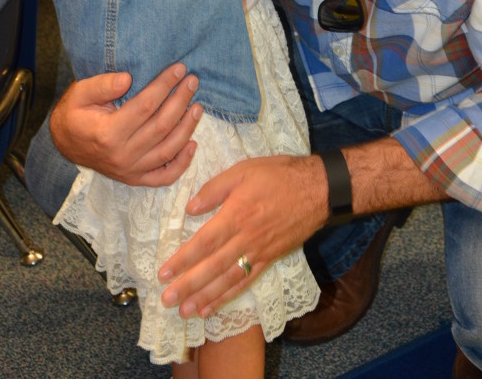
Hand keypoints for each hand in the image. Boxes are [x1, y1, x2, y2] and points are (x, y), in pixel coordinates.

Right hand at [49, 63, 202, 185]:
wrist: (64, 143)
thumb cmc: (74, 113)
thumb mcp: (79, 93)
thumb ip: (102, 85)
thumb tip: (128, 79)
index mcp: (108, 133)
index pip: (146, 106)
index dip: (165, 86)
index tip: (179, 69)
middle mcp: (121, 155)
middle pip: (161, 126)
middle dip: (181, 101)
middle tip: (193, 81)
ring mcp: (129, 170)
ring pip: (168, 150)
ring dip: (187, 128)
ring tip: (198, 106)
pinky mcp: (135, 179)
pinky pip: (164, 177)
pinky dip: (182, 164)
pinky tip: (193, 144)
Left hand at [158, 154, 328, 317]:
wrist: (317, 189)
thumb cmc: (279, 175)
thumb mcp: (244, 169)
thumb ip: (215, 188)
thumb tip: (190, 208)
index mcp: (237, 214)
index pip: (205, 242)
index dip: (183, 259)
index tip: (164, 273)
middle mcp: (246, 238)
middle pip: (213, 266)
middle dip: (188, 286)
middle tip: (166, 300)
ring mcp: (259, 252)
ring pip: (228, 279)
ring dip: (205, 297)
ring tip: (184, 312)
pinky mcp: (270, 259)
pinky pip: (246, 281)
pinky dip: (228, 296)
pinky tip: (212, 307)